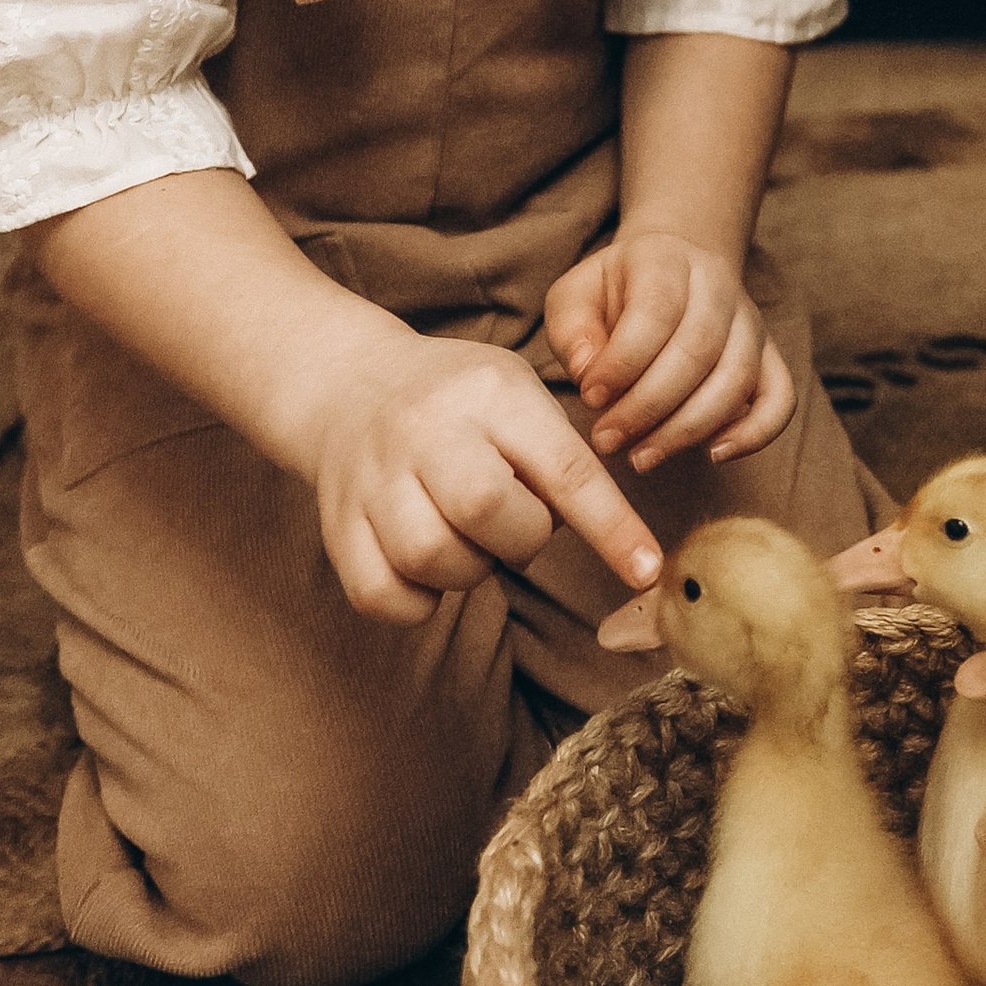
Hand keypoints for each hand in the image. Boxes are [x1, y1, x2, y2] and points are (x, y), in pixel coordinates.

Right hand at [307, 327, 661, 626]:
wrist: (349, 384)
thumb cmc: (460, 401)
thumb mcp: (519, 396)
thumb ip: (564, 458)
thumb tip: (610, 541)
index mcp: (490, 394)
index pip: (564, 469)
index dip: (612, 528)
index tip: (648, 573)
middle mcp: (426, 429)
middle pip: (488, 511)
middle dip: (522, 539)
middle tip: (515, 525)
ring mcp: (373, 478)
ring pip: (433, 558)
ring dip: (468, 569)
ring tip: (467, 537)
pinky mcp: (337, 526)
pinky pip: (384, 596)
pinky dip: (417, 601)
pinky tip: (426, 566)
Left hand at [543, 231, 794, 474]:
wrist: (673, 270)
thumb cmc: (617, 292)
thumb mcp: (576, 296)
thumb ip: (572, 330)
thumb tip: (587, 373)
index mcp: (667, 260)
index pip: (656, 311)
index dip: (623, 361)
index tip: (589, 396)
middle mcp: (719, 287)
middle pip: (698, 350)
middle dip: (648, 406)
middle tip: (608, 440)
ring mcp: (750, 323)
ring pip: (736, 379)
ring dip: (688, 429)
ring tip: (642, 457)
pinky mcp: (769, 358)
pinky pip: (780, 399)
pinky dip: (755, 433)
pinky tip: (714, 455)